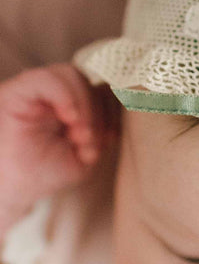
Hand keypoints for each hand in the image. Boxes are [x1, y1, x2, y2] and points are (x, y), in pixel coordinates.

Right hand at [0, 63, 118, 238]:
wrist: (13, 189)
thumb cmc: (49, 172)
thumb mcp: (87, 153)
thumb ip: (106, 127)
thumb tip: (121, 99)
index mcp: (77, 104)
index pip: (105, 90)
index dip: (112, 112)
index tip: (108, 140)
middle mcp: (57, 92)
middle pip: (91, 82)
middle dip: (98, 114)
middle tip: (88, 143)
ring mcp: (37, 89)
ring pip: (72, 75)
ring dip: (84, 106)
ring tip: (79, 135)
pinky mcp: (17, 90)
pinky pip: (46, 79)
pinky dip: (65, 96)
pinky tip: (69, 118)